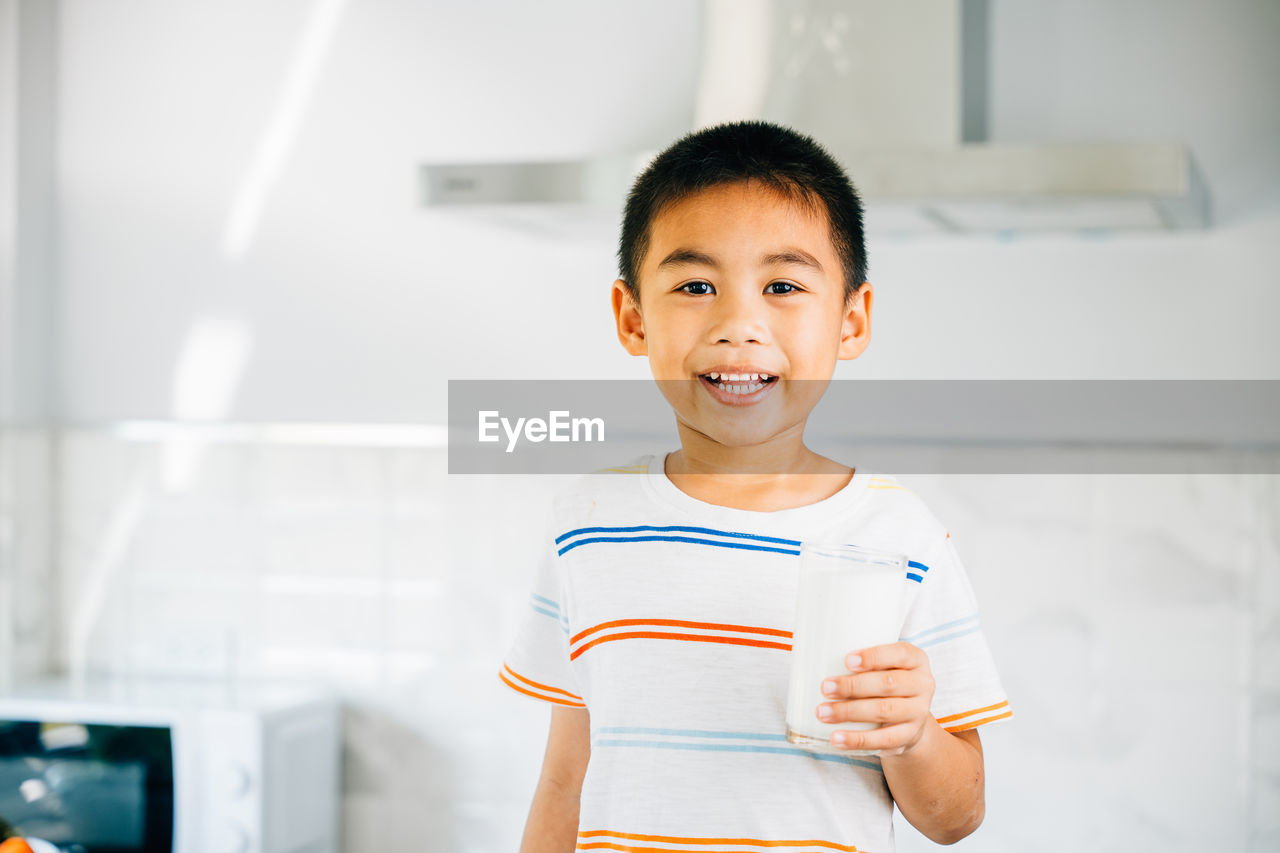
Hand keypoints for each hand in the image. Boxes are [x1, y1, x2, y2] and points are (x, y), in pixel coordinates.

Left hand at [815, 641, 935, 754]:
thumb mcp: (884, 665)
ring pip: (884, 711)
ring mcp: (918, 712)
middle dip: (853, 686)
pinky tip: (836, 738)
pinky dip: (856, 740)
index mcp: (916, 660)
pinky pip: (882, 740)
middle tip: (825, 687)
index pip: (900, 654)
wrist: (909, 718)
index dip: (874, 656)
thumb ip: (862, 660)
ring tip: (823, 712)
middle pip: (888, 684)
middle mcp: (923, 684)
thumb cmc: (886, 681)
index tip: (846, 660)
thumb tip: (815, 656)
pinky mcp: (908, 736)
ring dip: (850, 712)